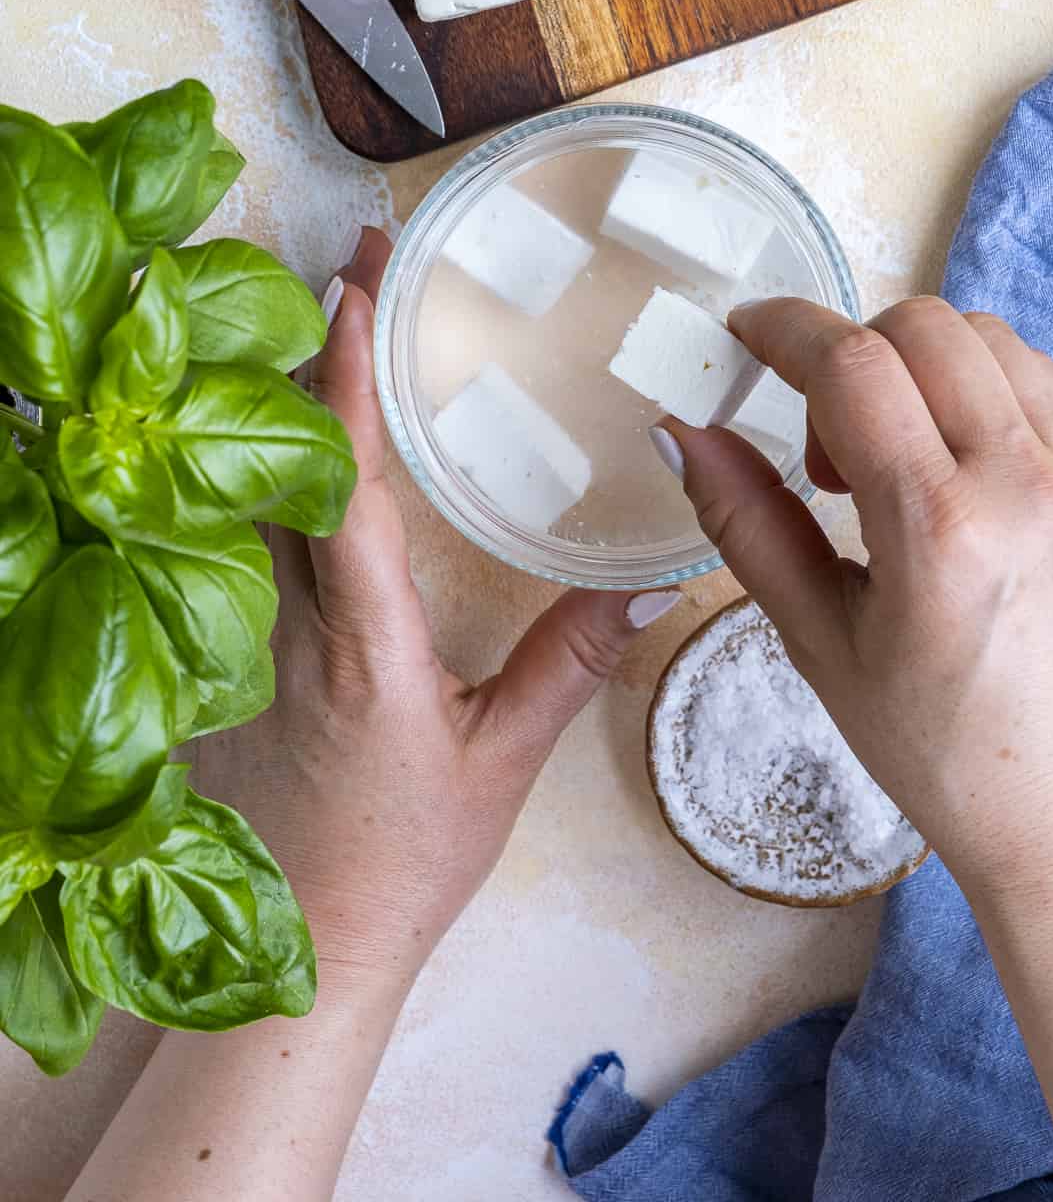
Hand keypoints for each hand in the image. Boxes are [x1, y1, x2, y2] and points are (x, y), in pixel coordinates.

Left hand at [193, 227, 673, 1004]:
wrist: (310, 946)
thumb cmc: (404, 861)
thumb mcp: (504, 761)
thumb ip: (570, 663)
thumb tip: (649, 583)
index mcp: (360, 636)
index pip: (341, 480)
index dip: (344, 377)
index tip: (357, 289)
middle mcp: (293, 618)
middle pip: (285, 455)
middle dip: (321, 346)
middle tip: (364, 261)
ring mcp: (259, 632)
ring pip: (260, 486)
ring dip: (296, 393)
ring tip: (344, 311)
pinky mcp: (247, 650)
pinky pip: (256, 529)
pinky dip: (283, 458)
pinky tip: (312, 433)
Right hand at [661, 296, 1052, 899]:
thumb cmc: (940, 750)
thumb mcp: (819, 641)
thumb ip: (746, 522)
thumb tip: (682, 432)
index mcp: (941, 530)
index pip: (852, 365)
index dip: (784, 330)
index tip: (745, 335)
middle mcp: (1027, 484)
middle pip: (922, 327)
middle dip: (849, 352)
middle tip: (824, 445)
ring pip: (989, 338)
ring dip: (918, 363)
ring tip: (892, 458)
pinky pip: (1041, 382)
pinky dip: (979, 389)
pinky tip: (952, 465)